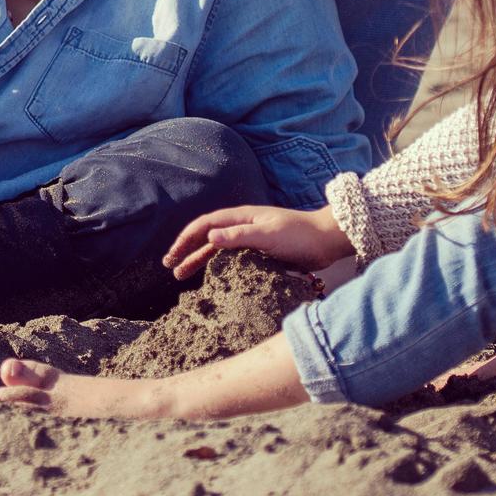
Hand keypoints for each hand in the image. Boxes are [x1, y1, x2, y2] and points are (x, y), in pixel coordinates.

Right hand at [164, 204, 351, 279]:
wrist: (325, 241)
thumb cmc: (298, 235)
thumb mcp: (268, 235)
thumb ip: (239, 236)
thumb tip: (208, 238)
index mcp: (240, 217)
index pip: (204, 225)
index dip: (185, 239)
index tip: (172, 255)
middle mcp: (241, 226)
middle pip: (206, 237)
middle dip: (186, 250)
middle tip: (170, 266)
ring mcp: (249, 239)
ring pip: (217, 250)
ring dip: (198, 260)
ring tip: (181, 275)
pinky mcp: (259, 252)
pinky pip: (230, 259)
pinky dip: (216, 266)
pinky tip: (210, 278)